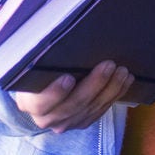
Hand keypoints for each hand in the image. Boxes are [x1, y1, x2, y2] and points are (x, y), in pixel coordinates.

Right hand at [12, 62, 132, 131]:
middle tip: (109, 65)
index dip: (54, 93)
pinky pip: (101, 111)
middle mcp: (46, 118)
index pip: (40, 103)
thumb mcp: (34, 64)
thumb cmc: (37, 70)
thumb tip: (58, 31)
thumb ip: (42, 56)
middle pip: (73, 105)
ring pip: (91, 109)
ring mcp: (66, 123)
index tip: (68, 78)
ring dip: (110, 90)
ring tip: (122, 72)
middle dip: (94, 85)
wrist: (40, 90)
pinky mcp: (82, 122)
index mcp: (29, 103)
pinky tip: (126, 81)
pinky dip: (115, 95)